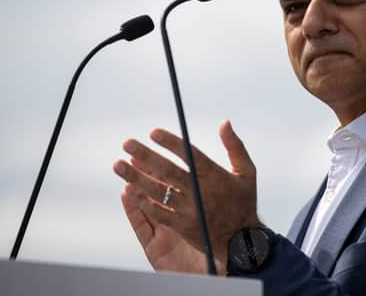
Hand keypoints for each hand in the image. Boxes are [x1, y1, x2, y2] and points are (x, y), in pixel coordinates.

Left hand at [113, 120, 260, 273]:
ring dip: (136, 177)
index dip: (171, 143)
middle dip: (145, 156)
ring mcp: (189, 210)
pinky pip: (158, 212)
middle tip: (127, 144)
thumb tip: (224, 122)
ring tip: (119, 165)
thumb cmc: (243, 202)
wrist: (243, 241)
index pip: (190, 155)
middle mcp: (200, 192)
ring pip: (158, 191)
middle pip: (168, 171)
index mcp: (215, 176)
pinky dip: (143, 201)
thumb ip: (235, 146)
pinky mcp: (182, 226)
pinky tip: (129, 190)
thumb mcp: (247, 172)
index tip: (153, 132)